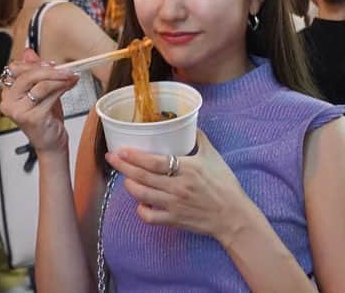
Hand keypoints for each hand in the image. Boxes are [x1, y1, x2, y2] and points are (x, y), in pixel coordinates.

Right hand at [0, 49, 79, 154]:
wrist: (51, 142)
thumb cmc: (45, 117)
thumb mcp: (40, 90)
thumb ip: (34, 71)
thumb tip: (28, 52)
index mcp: (7, 93)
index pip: (15, 69)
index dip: (34, 64)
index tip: (51, 64)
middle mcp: (8, 102)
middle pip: (27, 75)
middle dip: (49, 70)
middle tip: (65, 69)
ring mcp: (19, 111)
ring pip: (40, 84)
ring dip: (59, 78)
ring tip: (70, 77)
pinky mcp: (32, 117)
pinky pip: (49, 95)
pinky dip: (63, 87)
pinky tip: (70, 85)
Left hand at [105, 130, 253, 244]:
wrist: (232, 215)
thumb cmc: (225, 184)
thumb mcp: (213, 157)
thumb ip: (200, 139)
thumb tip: (189, 124)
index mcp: (187, 168)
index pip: (155, 162)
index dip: (135, 156)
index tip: (122, 150)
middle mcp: (178, 187)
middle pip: (143, 176)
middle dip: (124, 167)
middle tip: (112, 158)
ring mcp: (174, 205)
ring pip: (143, 195)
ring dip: (130, 186)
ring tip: (125, 178)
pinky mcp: (174, 220)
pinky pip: (150, 217)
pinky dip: (141, 210)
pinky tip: (140, 203)